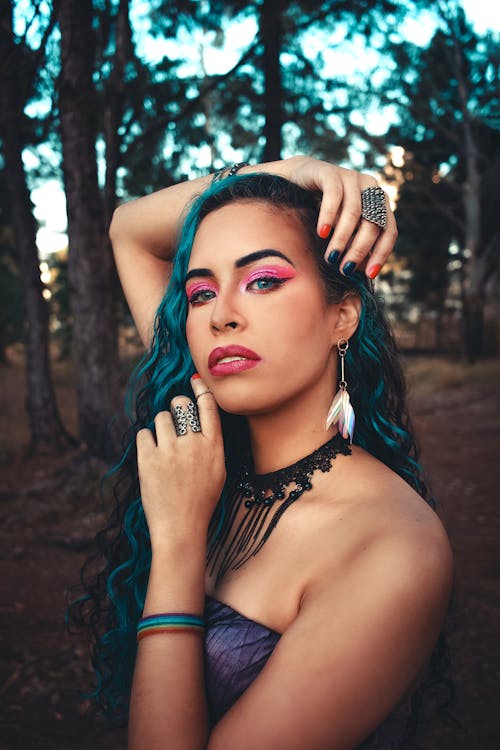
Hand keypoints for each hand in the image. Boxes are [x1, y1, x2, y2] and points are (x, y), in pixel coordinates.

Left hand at [136, 375, 225, 549]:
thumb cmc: (201, 502)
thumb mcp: (218, 471)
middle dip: (176, 408)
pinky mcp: (148, 459)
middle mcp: (193, 444)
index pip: (208, 406)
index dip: (201, 390)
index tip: (195, 383)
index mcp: (213, 447)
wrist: (180, 527)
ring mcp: (170, 451)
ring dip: (160, 427)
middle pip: (181, 404)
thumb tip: (202, 421)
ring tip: (163, 445)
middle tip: (174, 420)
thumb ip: (211, 445)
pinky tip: (151, 455)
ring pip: (160, 418)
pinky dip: (146, 441)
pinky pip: (143, 434)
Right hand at [276, 155, 396, 278]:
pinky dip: (329, 217)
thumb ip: (353, 245)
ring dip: (342, 238)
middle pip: (373, 223)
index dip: (381, 253)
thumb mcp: (342, 230)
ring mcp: (352, 177)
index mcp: (379, 202)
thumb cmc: (323, 210)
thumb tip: (361, 272)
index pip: (389, 230)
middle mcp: (370, 188)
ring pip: (354, 212)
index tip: (370, 274)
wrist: (298, 181)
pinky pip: (334, 196)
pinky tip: (322, 233)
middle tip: (345, 269)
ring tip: (331, 256)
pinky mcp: (331, 172)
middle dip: (359, 249)